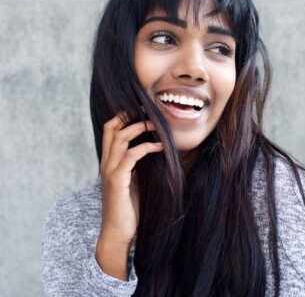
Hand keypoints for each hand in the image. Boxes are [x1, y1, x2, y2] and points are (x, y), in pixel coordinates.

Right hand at [95, 113, 162, 278]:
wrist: (118, 232)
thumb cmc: (128, 207)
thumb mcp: (133, 180)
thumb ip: (137, 165)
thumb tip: (153, 149)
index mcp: (109, 161)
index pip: (110, 131)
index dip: (122, 117)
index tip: (140, 111)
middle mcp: (106, 163)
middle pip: (111, 129)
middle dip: (129, 116)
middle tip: (148, 112)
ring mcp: (110, 171)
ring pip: (120, 139)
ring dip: (139, 128)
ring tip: (156, 125)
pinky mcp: (117, 181)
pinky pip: (130, 156)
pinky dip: (145, 148)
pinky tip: (159, 147)